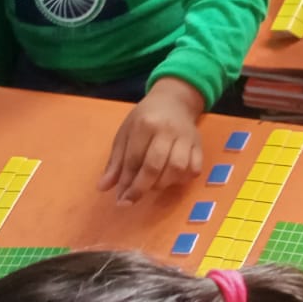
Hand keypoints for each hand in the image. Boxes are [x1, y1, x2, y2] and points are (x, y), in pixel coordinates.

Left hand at [96, 78, 205, 204]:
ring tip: (152, 186)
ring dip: (163, 184)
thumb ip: (116, 161)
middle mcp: (167, 130)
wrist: (174, 101)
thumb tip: (102, 187)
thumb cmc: (145, 118)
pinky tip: (171, 179)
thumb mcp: (125, 133)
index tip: (120, 199)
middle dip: (141, 188)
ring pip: (177, 169)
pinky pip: (195, 168)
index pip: (134, 158)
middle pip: (155, 165)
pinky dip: (183, 179)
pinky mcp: (199, 145)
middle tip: (131, 200)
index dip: (126, 181)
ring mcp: (186, 138)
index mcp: (145, 124)